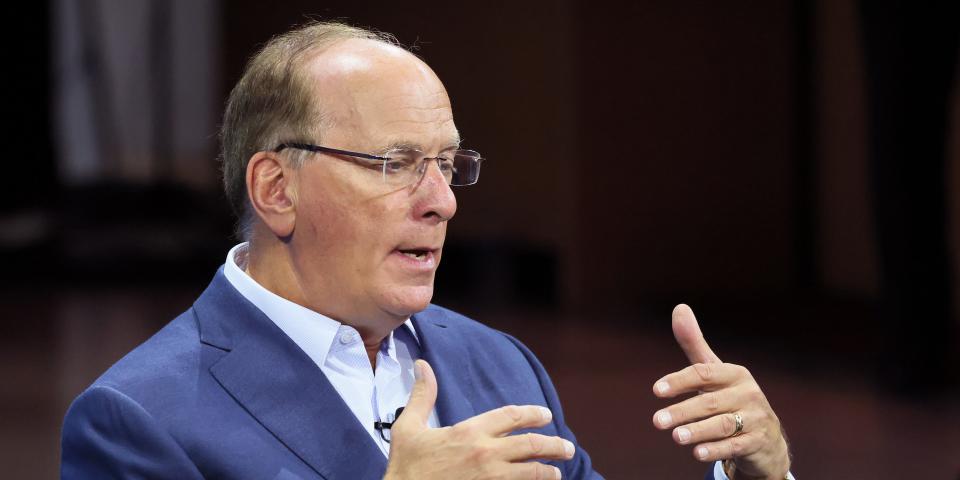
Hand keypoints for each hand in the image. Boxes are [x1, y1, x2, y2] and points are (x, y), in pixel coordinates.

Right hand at [384, 360, 574, 479]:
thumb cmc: (406, 466)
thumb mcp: (408, 427)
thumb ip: (422, 396)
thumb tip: (422, 366)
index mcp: (469, 432)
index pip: (511, 416)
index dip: (532, 414)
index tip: (546, 415)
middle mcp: (485, 454)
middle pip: (531, 445)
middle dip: (554, 445)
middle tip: (567, 448)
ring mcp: (490, 478)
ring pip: (532, 472)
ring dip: (548, 471)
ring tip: (557, 472)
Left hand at [651, 305, 789, 478]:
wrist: (766, 437)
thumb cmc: (731, 399)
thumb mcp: (714, 372)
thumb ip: (694, 345)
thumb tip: (679, 307)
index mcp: (735, 374)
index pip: (703, 373)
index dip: (679, 381)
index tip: (656, 391)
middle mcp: (748, 394)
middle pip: (710, 402)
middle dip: (682, 411)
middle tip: (657, 421)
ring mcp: (756, 418)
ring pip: (723, 425)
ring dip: (698, 431)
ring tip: (676, 437)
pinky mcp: (758, 442)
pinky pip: (735, 446)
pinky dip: (716, 449)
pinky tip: (697, 453)